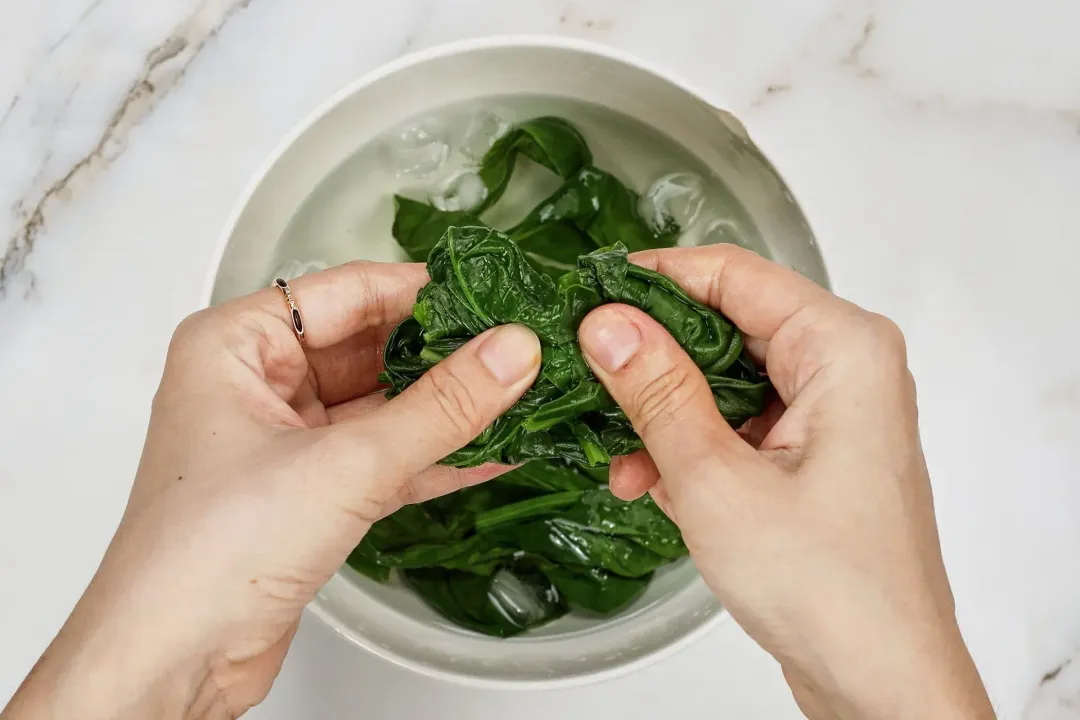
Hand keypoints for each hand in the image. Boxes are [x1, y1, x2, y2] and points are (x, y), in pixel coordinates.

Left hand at [2, 262, 539, 719]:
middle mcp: (256, 385)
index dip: (423, 292)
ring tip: (521, 395)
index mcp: (235, 345)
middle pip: (369, 349)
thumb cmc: (208, 553)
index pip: (345, 291)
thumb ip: (438, 408)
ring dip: (446, 411)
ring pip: (382, 408)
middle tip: (520, 349)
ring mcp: (284, 442)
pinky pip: (383, 458)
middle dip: (444, 356)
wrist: (171, 662)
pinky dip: (433, 458)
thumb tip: (511, 350)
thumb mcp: (344, 465)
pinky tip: (491, 451)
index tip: (493, 295)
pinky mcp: (308, 494)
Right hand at [577, 245, 993, 719]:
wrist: (880, 681)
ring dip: (666, 416)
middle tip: (589, 375)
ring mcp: (830, 414)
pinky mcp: (813, 455)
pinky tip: (649, 481)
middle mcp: (844, 369)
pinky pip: (738, 425)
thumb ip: (657, 391)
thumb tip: (608, 323)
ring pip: (724, 381)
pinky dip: (692, 448)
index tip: (590, 295)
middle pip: (726, 326)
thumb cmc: (831, 590)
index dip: (654, 279)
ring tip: (620, 457)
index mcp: (843, 348)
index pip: (731, 273)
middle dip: (653, 362)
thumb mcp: (716, 479)